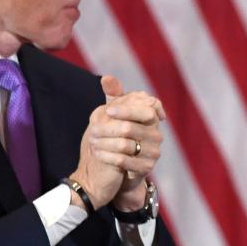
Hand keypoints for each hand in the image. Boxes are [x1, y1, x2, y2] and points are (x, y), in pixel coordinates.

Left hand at [95, 75, 166, 210]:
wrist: (122, 166)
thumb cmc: (121, 135)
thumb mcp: (117, 114)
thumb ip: (115, 96)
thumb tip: (106, 78)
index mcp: (152, 119)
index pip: (146, 110)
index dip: (127, 110)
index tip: (107, 111)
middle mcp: (156, 135)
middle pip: (130, 128)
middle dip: (107, 128)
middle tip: (91, 129)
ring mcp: (153, 152)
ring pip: (125, 145)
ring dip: (104, 143)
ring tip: (90, 141)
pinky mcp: (146, 168)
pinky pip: (123, 161)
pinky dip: (106, 156)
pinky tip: (95, 153)